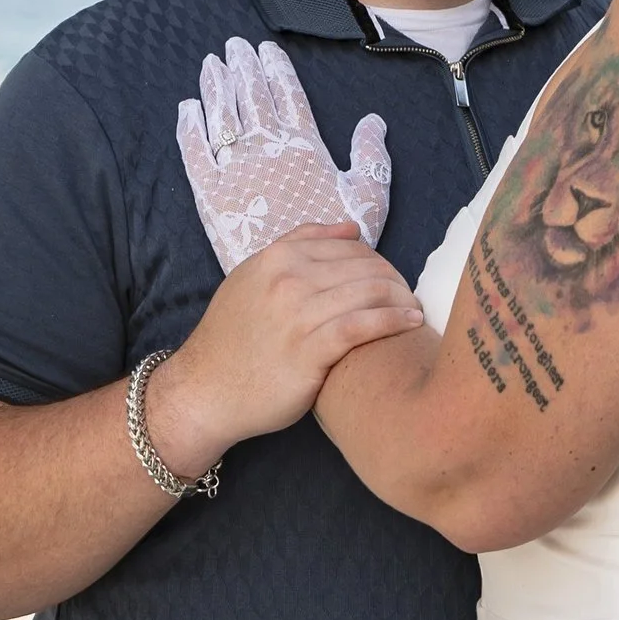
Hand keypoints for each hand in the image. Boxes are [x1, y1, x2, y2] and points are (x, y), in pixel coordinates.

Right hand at [145, 225, 425, 476]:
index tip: (392, 280)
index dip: (379, 262)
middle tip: (409, 297)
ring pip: (371, 291)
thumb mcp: (254, 279)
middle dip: (395, 280)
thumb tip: (351, 228)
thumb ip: (300, 247)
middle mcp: (288, 279)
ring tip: (415, 310)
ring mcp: (298, 314)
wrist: (204, 391)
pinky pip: (364, 325)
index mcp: (277, 257)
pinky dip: (395, 320)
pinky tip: (411, 323)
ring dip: (403, 298)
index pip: (349, 247)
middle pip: (366, 267)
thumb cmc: (235, 338)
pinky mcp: (309, 350)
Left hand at [178, 38, 390, 272]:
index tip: (265, 49)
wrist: (299, 278)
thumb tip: (373, 120)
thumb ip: (370, 155)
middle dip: (242, 66)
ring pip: (222, 115)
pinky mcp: (211, 193)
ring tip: (212, 63)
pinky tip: (188, 108)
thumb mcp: (370, 195)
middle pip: (251, 96)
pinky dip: (189, 127)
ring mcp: (236, 169)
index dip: (276, 68)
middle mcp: (267, 149)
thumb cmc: (339, 238)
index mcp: (304, 145)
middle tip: (233, 46)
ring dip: (216, 86)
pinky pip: (194, 152)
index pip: (287, 94)